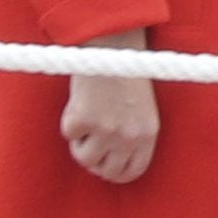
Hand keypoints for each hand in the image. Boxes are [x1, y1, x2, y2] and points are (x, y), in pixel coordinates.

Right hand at [61, 56, 158, 184]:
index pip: (133, 171)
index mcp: (148, 132)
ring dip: (80, 142)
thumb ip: (130, 133)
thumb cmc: (125, 74)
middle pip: (106, 172)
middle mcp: (129, 135)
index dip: (115, 171)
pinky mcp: (84, 119)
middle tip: (89, 141)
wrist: (112, 46)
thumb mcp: (139, 107)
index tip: (104, 164)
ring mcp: (106, 129)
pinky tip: (80, 102)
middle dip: (95, 160)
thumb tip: (108, 160)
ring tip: (87, 117)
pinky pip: (69, 134)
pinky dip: (69, 121)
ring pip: (84, 158)